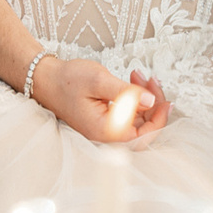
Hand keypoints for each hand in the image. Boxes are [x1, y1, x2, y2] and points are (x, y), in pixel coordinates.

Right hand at [32, 57, 172, 144]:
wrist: (45, 79)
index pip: (142, 136)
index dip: (158, 120)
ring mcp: (105, 129)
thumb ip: (127, 93)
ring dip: (144, 99)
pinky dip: (135, 98)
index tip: (166, 101)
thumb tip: (151, 101)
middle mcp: (106, 135)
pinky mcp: (105, 120)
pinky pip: (128, 115)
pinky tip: (133, 81)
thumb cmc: (67, 80)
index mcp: (105, 132)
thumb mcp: (99, 80)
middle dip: (153, 104)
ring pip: (136, 120)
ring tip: (139, 76)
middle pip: (142, 129)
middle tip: (152, 80)